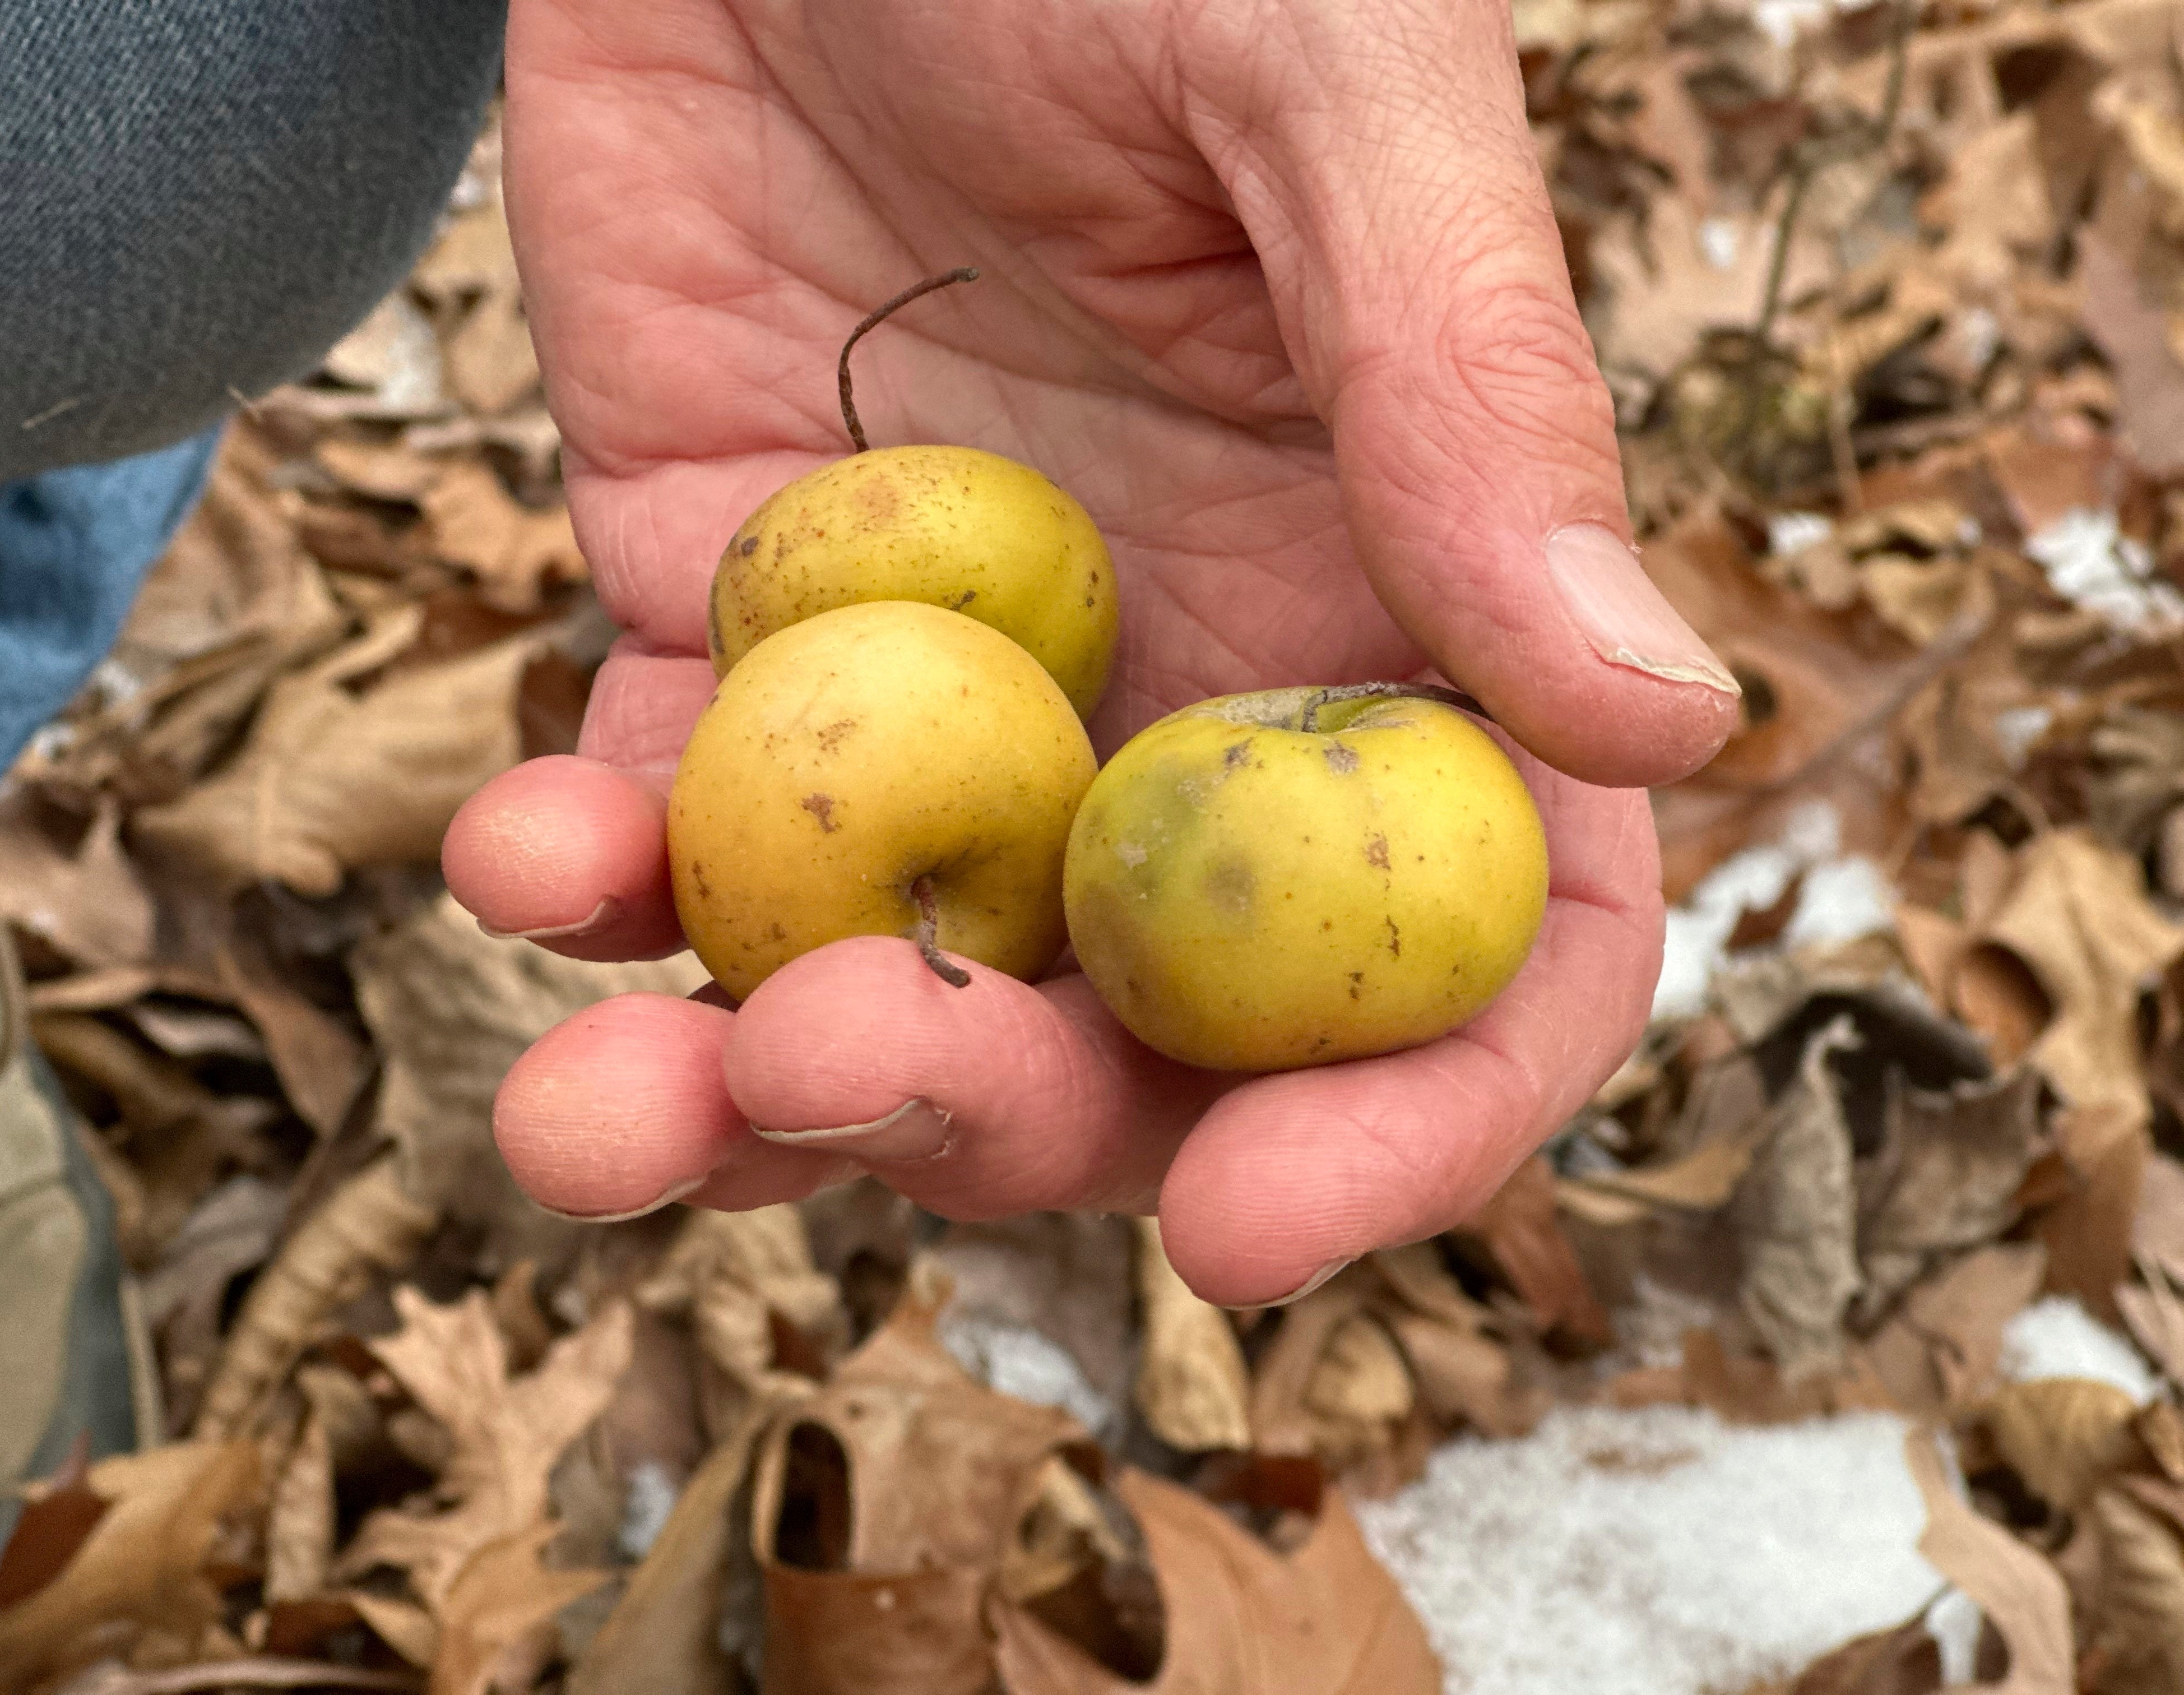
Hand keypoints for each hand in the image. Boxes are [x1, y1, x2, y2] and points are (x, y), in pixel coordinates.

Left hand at [445, 0, 1736, 1304]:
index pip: (1476, 949)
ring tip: (600, 1112)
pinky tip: (524, 861)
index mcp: (1382, 612)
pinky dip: (581, 884)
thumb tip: (1659, 714)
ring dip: (729, 1088)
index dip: (1395, 1126)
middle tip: (840, 1074)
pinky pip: (655, 820)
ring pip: (870, 976)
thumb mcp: (1325, 95)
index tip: (1243, 1232)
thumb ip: (1471, 397)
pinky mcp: (715, 618)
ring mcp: (938, 686)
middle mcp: (1172, 694)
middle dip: (989, 1118)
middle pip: (1135, 1033)